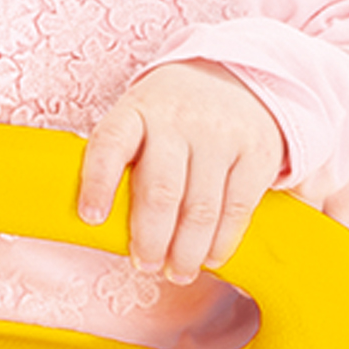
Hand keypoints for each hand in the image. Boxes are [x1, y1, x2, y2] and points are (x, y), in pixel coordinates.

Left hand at [76, 62, 283, 283]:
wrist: (236, 77)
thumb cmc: (172, 117)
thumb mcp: (141, 120)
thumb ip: (124, 162)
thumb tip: (99, 225)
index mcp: (137, 111)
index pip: (111, 143)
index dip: (98, 182)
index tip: (91, 218)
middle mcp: (178, 120)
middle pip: (161, 190)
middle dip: (151, 237)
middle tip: (146, 265)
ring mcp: (221, 135)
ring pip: (201, 207)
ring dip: (187, 249)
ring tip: (178, 272)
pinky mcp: (257, 152)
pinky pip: (238, 207)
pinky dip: (222, 240)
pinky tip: (211, 258)